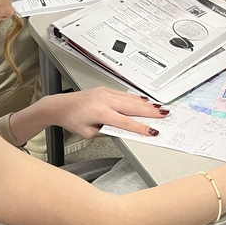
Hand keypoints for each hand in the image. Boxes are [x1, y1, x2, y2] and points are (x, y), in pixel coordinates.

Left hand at [49, 87, 167, 138]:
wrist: (61, 105)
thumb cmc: (72, 120)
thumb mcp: (89, 134)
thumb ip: (108, 132)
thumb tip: (124, 131)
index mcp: (100, 113)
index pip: (125, 122)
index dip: (141, 128)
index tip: (152, 131)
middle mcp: (104, 100)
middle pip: (133, 107)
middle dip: (150, 112)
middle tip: (164, 115)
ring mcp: (106, 93)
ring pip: (131, 99)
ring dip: (146, 104)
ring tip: (159, 108)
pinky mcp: (105, 90)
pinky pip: (124, 94)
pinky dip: (136, 98)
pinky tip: (144, 100)